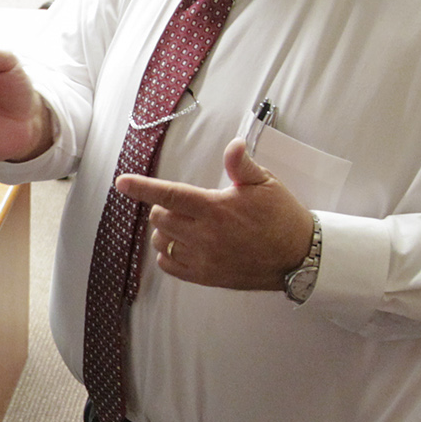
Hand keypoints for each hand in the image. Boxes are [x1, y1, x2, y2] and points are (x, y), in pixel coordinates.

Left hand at [115, 139, 315, 290]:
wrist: (299, 257)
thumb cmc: (282, 217)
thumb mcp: (265, 184)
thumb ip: (241, 165)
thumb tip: (233, 144)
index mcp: (215, 208)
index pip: (169, 195)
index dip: (142, 187)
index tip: (122, 182)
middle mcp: (205, 235)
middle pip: (159, 218)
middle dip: (162, 207)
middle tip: (183, 204)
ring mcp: (204, 259)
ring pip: (161, 241)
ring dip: (164, 230)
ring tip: (185, 224)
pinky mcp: (206, 277)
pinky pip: (169, 265)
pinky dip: (167, 253)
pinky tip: (182, 245)